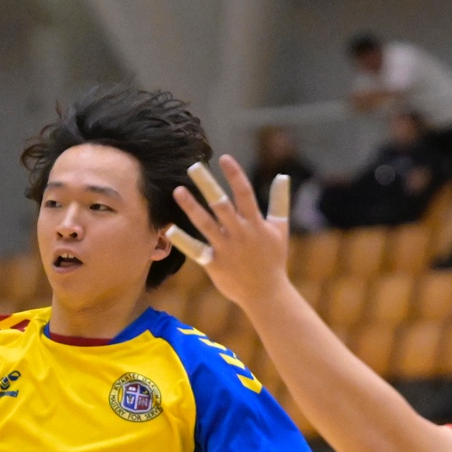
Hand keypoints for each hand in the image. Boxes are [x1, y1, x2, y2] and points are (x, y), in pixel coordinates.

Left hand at [168, 156, 293, 311]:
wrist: (267, 294)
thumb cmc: (273, 259)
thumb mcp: (280, 229)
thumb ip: (280, 201)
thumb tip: (282, 176)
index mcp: (256, 224)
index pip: (245, 193)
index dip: (235, 175)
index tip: (224, 158)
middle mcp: (240, 233)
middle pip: (221, 204)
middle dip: (207, 185)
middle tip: (193, 166)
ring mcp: (226, 249)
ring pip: (205, 224)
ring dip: (191, 207)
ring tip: (177, 190)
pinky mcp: (215, 264)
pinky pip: (196, 250)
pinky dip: (182, 240)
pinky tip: (169, 228)